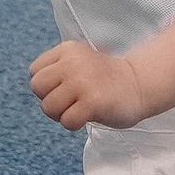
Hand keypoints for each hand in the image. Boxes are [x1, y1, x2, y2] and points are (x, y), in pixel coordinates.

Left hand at [30, 37, 144, 130]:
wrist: (139, 84)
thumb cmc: (105, 78)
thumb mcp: (79, 61)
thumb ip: (57, 69)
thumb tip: (36, 87)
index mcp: (67, 50)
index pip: (35, 71)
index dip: (47, 85)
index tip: (65, 88)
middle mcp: (72, 62)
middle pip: (37, 87)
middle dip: (49, 99)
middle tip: (69, 102)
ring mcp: (82, 82)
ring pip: (48, 107)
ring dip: (61, 114)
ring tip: (79, 109)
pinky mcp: (92, 102)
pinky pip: (66, 121)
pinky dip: (75, 124)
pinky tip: (88, 116)